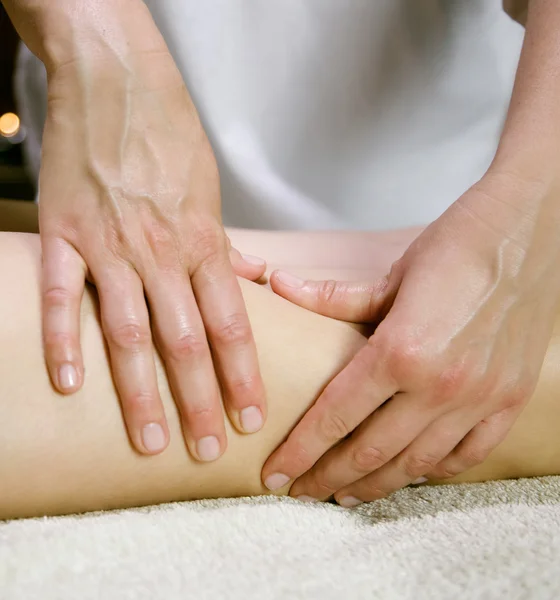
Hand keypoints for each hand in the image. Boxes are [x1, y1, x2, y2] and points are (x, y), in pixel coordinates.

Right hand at [38, 31, 266, 460]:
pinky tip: (67, 385)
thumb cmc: (171, 139)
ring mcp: (111, 246)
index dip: (243, 375)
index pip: (231, 325)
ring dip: (139, 392)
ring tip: (149, 441)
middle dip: (199, 402)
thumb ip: (223, 245)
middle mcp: (162, 254)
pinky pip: (61, 296)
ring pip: (128, 333)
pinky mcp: (64, 233)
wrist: (119, 83)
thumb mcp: (211, 193)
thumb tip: (251, 278)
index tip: (252, 417)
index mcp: (203, 245)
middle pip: (186, 342)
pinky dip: (61, 340)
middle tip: (208, 451)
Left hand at [262, 173, 559, 504]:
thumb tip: (280, 286)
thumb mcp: (391, 275)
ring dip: (376, 484)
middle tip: (303, 491)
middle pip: (370, 450)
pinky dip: (435, 470)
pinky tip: (411, 472)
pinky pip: (469, 454)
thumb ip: (333, 297)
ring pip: (417, 463)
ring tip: (346, 494)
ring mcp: (480, 398)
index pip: (336, 416)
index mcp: (401, 351)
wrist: (527, 229)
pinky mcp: (511, 399)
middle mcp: (440, 385)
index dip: (301, 451)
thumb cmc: (456, 246)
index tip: (276, 474)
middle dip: (329, 477)